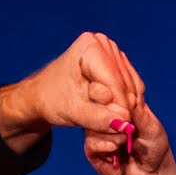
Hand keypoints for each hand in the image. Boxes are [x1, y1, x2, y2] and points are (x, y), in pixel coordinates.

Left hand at [0, 31, 148, 148]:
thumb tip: (126, 126)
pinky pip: (131, 88)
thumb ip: (99, 119)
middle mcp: (104, 44)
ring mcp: (111, 52)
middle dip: (123, 109)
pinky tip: (115, 115)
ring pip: (132, 87)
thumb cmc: (52, 100)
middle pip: (126, 84)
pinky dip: (126, 104)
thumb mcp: (73, 112)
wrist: (43, 96)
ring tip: (112, 124)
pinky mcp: (116, 64)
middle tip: (116, 130)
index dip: (119, 108)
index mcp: (90, 46)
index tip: (119, 129)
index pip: (115, 82)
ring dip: (126, 109)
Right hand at [99, 90, 175, 174]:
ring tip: (126, 142)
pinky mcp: (92, 149)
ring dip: (114, 134)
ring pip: (94, 123)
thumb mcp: (151, 125)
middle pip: (96, 102)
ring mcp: (96, 131)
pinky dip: (108, 146)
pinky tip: (117, 152)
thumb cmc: (154, 146)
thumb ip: (136, 110)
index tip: (129, 108)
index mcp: (118, 102)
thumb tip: (124, 96)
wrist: (150, 174)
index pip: (108, 87)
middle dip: (114, 114)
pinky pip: (93, 142)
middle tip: (128, 126)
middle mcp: (104, 114)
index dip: (115, 93)